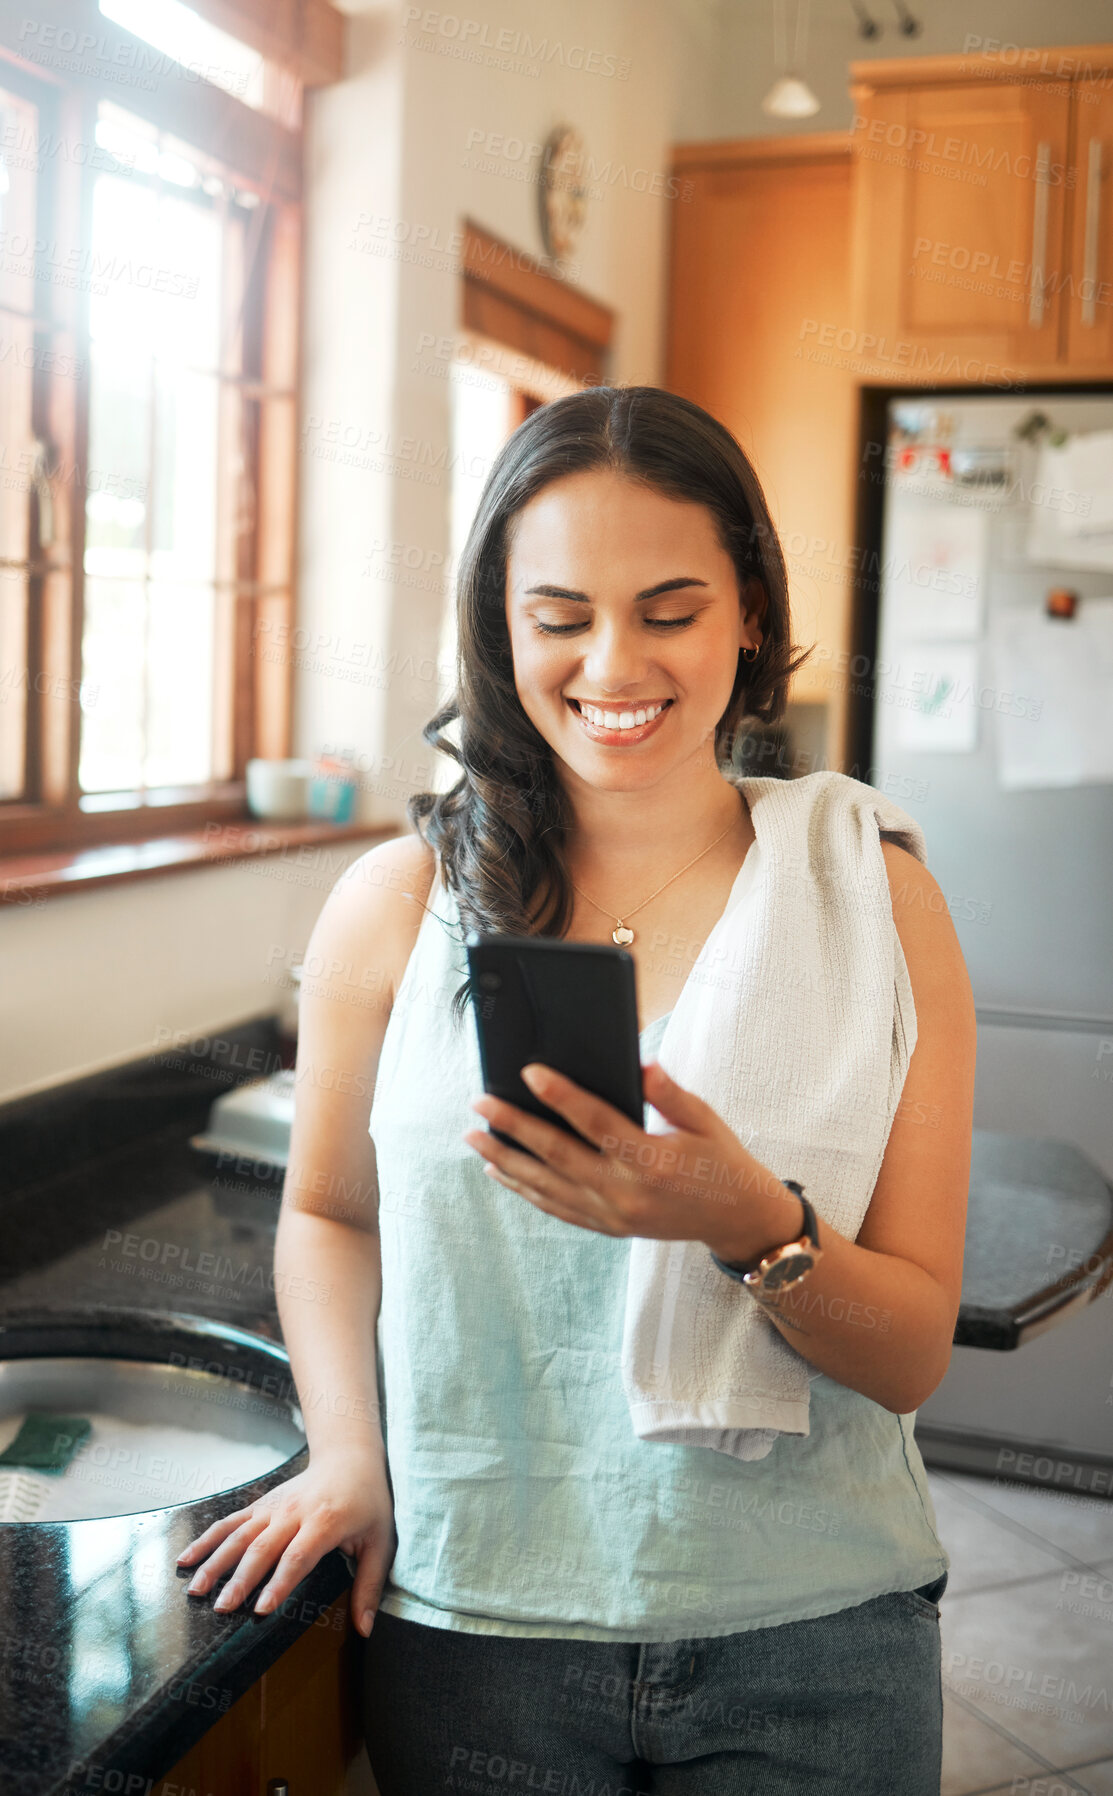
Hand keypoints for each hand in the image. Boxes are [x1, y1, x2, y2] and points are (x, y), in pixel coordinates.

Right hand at [176, 1449, 395, 1637]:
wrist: (350, 1458)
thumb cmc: (368, 1502)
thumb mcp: (381, 1541)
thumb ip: (370, 1585)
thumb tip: (365, 1629)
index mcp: (325, 1522)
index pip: (298, 1557)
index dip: (279, 1583)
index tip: (262, 1609)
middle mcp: (294, 1513)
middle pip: (262, 1548)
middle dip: (240, 1579)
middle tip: (222, 1608)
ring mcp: (273, 1507)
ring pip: (239, 1535)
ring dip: (215, 1561)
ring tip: (196, 1588)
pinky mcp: (261, 1505)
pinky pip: (230, 1522)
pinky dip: (207, 1539)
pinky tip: (186, 1558)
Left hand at [462, 1060, 793, 1261]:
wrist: (735, 1217)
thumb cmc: (720, 1158)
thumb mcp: (704, 1119)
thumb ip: (669, 1093)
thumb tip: (639, 1065)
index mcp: (652, 1159)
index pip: (596, 1122)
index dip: (561, 1096)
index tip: (529, 1072)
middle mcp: (626, 1192)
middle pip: (558, 1155)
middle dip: (514, 1127)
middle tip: (480, 1102)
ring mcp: (613, 1214)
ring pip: (547, 1186)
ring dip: (506, 1159)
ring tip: (474, 1136)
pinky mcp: (607, 1227)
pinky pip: (556, 1207)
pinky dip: (525, 1189)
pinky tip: (501, 1170)